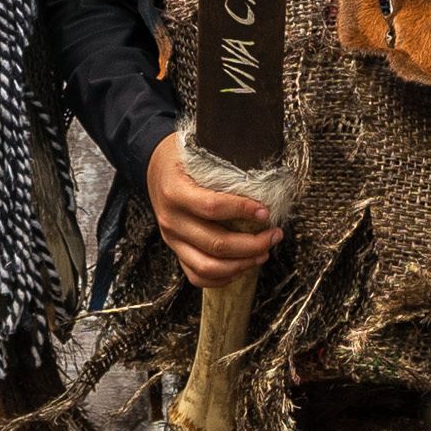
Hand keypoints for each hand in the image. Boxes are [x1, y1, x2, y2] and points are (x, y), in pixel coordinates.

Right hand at [147, 135, 283, 287]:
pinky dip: (221, 278)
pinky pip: (197, 276)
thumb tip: (263, 179)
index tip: (265, 211)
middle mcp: (171, 220)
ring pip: (207, 267)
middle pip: (215, 244)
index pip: (212, 207)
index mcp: (175, 192)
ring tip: (263, 253)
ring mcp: (172, 239)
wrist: (155, 167)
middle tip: (274, 236)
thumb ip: (224, 165)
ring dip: (241, 265)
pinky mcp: (175, 251)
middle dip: (252, 244)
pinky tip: (241, 268)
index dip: (242, 211)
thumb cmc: (182, 158)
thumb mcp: (197, 151)